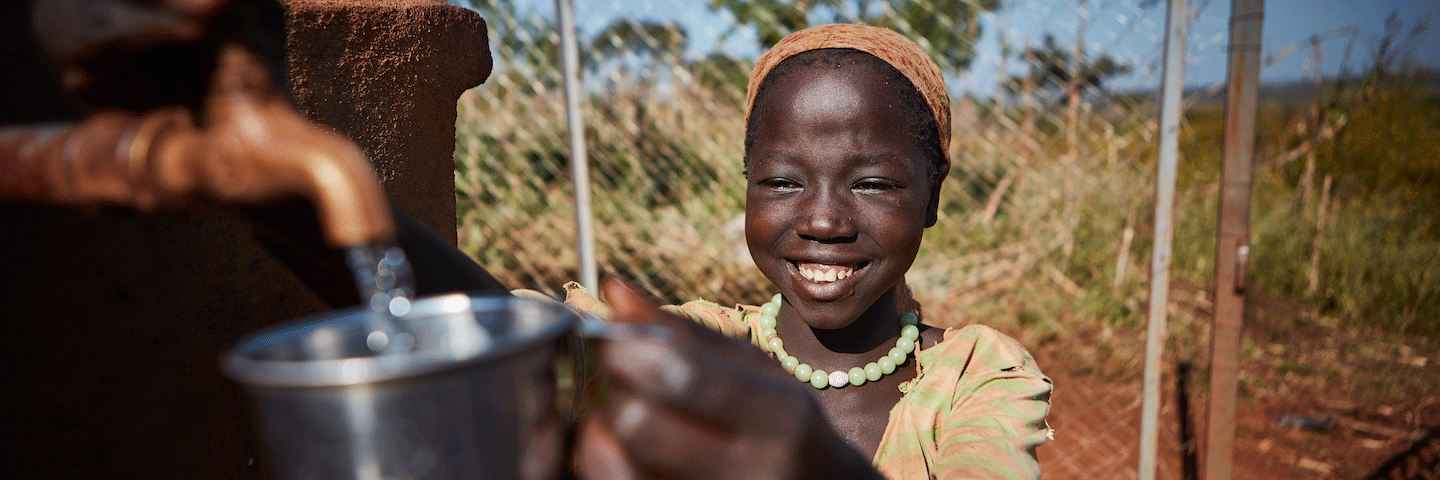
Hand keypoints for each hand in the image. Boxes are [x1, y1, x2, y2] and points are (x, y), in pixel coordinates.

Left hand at [572, 279, 880, 479]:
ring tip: (625, 412)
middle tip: (620, 378)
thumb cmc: (779, 424)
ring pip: (619, 465)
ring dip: (606, 428)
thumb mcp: (751, 371)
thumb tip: (613, 288)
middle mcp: (754, 474)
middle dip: (617, 390)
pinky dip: (604, 459)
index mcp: (781, 419)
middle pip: (641, 424)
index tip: (615, 336)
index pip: (684, 377)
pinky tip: (619, 445)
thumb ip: (682, 331)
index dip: (631, 349)